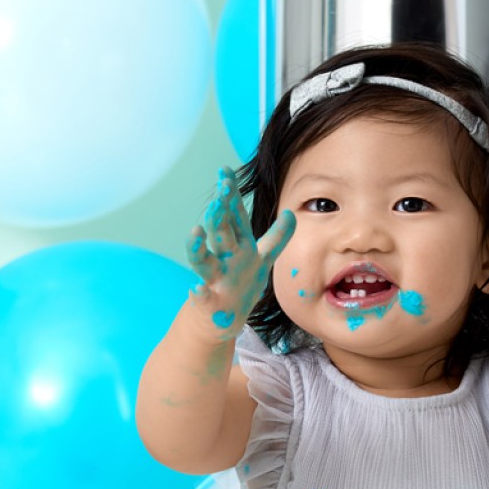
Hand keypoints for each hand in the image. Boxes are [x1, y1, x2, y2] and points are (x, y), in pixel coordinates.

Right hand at [185, 167, 294, 338]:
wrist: (221, 318)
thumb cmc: (242, 284)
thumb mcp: (262, 259)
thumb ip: (276, 237)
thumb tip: (293, 212)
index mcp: (237, 245)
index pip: (233, 215)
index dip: (230, 195)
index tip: (224, 170)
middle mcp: (224, 258)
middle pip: (220, 234)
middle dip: (219, 215)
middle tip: (220, 194)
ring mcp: (215, 280)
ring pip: (204, 262)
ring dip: (198, 248)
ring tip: (196, 233)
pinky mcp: (210, 303)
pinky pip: (203, 298)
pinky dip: (199, 294)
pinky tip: (195, 289)